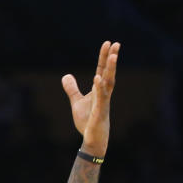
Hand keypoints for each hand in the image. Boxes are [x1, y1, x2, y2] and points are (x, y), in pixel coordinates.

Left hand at [62, 41, 119, 156]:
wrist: (92, 139)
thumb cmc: (87, 121)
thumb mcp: (77, 102)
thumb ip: (72, 89)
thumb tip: (66, 75)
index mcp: (99, 90)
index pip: (102, 70)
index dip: (104, 57)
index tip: (108, 43)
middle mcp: (104, 94)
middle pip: (108, 73)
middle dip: (112, 59)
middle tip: (116, 43)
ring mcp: (103, 102)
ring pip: (108, 83)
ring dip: (110, 69)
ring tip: (112, 56)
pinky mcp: (100, 112)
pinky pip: (101, 98)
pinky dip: (99, 87)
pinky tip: (97, 78)